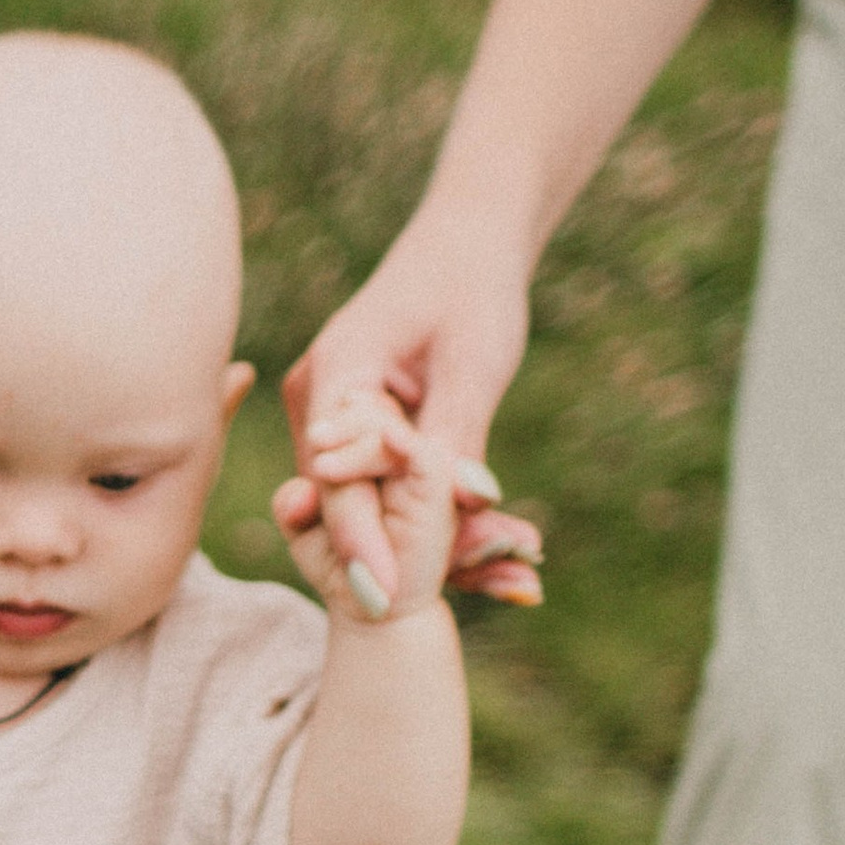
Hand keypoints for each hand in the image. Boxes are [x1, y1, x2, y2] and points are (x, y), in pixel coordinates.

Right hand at [282, 210, 533, 610]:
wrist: (468, 246)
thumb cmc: (471, 288)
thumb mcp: (473, 362)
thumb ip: (460, 435)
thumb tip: (468, 505)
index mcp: (336, 375)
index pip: (336, 477)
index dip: (362, 541)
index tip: (389, 598)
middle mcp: (323, 403)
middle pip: (356, 503)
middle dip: (422, 553)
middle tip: (507, 590)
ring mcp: (337, 421)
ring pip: (379, 505)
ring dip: (445, 545)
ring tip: (522, 581)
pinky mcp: (362, 435)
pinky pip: (393, 490)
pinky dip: (442, 520)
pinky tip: (506, 554)